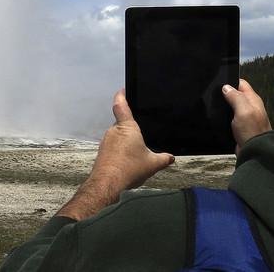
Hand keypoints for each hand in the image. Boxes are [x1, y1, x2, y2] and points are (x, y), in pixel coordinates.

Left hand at [57, 89, 173, 220]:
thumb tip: (171, 157)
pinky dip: (120, 152)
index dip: (121, 96)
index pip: (121, 105)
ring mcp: (106, 142)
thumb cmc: (129, 169)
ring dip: (125, 143)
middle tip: (140, 138)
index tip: (122, 90)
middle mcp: (114, 132)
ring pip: (117, 137)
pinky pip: (112, 148)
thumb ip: (163, 158)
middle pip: (122, 124)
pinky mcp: (102, 153)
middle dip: (130, 130)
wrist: (108, 184)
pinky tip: (127, 163)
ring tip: (135, 156)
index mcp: (127, 128)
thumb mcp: (153, 164)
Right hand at [222, 79, 271, 154]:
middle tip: (215, 97)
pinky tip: (220, 120)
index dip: (230, 81)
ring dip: (224, 107)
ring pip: (231, 106)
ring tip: (217, 108)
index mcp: (253, 100)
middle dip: (225, 94)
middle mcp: (250, 107)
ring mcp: (245, 117)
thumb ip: (235, 97)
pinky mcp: (240, 127)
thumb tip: (226, 87)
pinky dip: (224, 118)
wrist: (256, 154)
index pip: (241, 83)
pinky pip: (230, 118)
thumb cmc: (254, 134)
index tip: (219, 84)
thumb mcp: (244, 111)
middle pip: (235, 94)